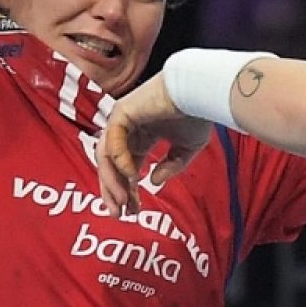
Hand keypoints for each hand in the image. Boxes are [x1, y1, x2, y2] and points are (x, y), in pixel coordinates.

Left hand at [96, 74, 212, 214]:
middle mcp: (129, 129)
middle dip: (113, 191)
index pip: (127, 168)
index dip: (128, 191)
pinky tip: (133, 176)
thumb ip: (172, 166)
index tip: (132, 211)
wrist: (199, 92)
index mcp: (142, 136)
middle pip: (111, 165)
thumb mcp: (187, 149)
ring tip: (121, 202)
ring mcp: (122, 120)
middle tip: (118, 213)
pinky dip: (120, 160)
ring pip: (106, 156)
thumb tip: (154, 183)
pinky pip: (112, 142)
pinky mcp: (120, 113)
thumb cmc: (196, 114)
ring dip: (112, 181)